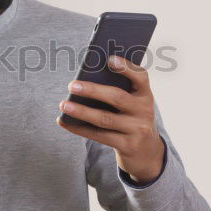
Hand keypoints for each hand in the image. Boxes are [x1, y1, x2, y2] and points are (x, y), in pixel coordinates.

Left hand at [56, 55, 165, 183]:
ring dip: (81, 111)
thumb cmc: (131, 118)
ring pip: (104, 119)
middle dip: (93, 90)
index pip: (141, 77)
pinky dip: (79, 128)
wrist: (147, 151)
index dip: (126, 67)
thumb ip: (118, 90)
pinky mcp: (126, 146)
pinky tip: (65, 121)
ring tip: (63, 104)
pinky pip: (99, 136)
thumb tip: (85, 80)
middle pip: (117, 97)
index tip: (110, 59)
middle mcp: (144, 111)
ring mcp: (136, 130)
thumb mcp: (132, 103)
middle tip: (72, 85)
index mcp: (145, 95)